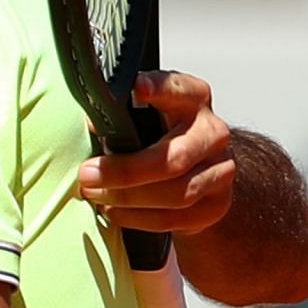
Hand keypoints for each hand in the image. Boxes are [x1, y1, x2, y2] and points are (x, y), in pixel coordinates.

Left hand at [77, 71, 235, 234]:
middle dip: (125, 171)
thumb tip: (93, 123)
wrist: (195, 169)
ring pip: (176, 194)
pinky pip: (176, 218)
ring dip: (128, 198)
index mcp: (192, 100)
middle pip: (173, 158)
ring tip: (96, 195)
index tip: (135, 89)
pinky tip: (115, 211)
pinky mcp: (216, 204)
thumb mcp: (142, 114)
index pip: (179, 90)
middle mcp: (212, 133)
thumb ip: (121, 115)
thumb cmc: (158, 135)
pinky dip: (139, 218)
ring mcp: (220, 170)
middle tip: (87, 173)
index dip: (158, 89)